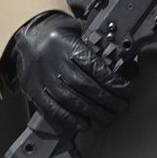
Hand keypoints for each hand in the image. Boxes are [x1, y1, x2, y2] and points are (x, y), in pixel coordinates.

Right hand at [11, 12, 132, 132]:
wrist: (29, 37)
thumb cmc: (61, 36)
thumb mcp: (81, 33)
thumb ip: (99, 48)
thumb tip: (124, 64)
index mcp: (69, 47)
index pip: (95, 67)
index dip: (112, 81)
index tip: (127, 90)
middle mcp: (56, 63)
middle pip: (85, 86)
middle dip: (107, 99)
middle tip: (122, 106)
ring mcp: (44, 79)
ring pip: (70, 99)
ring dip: (92, 111)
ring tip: (108, 117)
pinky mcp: (35, 91)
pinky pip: (52, 108)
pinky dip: (69, 118)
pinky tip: (83, 124)